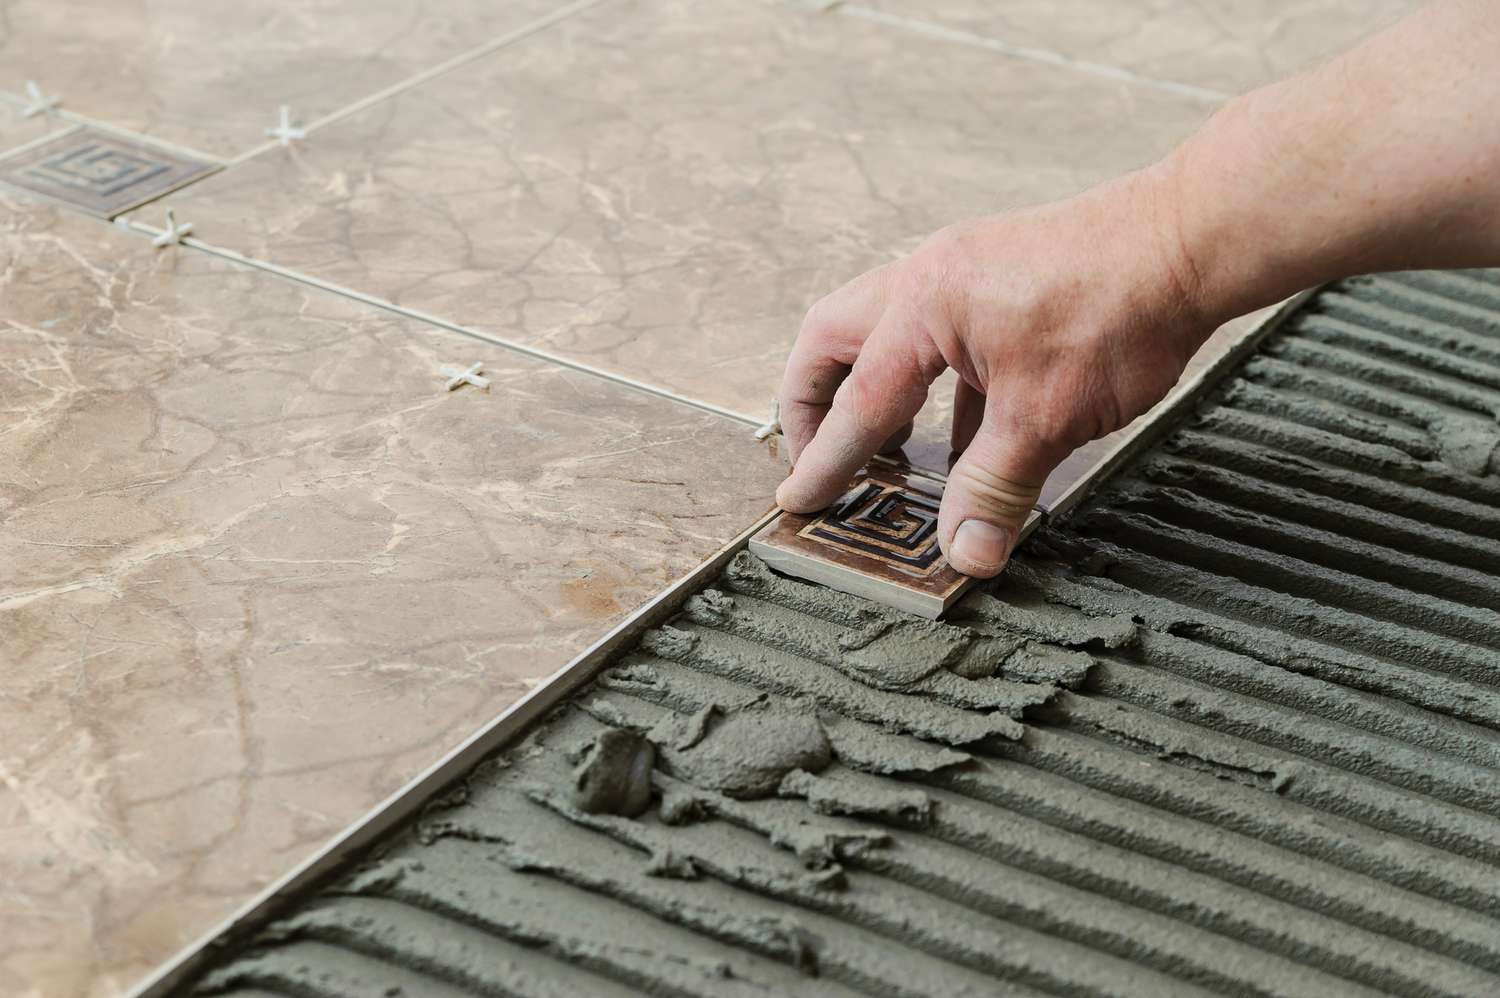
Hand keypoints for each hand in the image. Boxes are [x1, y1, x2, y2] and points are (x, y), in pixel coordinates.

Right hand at [775, 168, 1218, 577]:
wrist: (1191, 238)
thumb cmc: (1119, 307)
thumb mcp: (1048, 417)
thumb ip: (995, 488)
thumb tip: (966, 552)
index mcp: (921, 307)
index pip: (859, 404)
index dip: (826, 463)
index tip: (799, 502)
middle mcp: (927, 279)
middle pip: (832, 342)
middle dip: (813, 405)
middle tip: (819, 461)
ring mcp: (962, 273)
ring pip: (882, 334)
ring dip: (871, 392)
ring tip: (886, 454)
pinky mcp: (998, 280)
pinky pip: (939, 339)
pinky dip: (933, 389)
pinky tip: (964, 435)